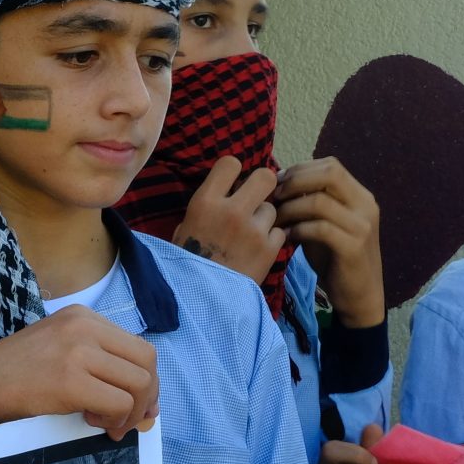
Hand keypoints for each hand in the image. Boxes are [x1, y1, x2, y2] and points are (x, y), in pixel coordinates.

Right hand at [0, 306, 158, 439]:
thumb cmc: (17, 373)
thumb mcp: (60, 349)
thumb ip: (98, 363)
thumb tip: (146, 402)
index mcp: (83, 316)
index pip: (138, 346)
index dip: (146, 381)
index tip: (135, 406)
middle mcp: (84, 327)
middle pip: (147, 361)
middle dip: (146, 397)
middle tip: (128, 420)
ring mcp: (77, 351)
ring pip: (138, 383)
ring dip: (131, 412)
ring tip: (107, 424)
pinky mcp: (70, 380)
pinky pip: (118, 403)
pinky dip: (114, 420)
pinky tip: (91, 421)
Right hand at [176, 155, 284, 286]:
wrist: (198, 300)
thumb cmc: (186, 264)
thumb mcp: (184, 228)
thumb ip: (208, 207)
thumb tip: (226, 193)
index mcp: (205, 202)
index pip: (231, 163)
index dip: (235, 171)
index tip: (234, 183)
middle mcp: (232, 210)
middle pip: (265, 176)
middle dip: (263, 186)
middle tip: (256, 199)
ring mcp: (253, 230)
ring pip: (272, 209)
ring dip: (265, 220)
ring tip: (251, 236)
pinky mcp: (269, 249)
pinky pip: (279, 232)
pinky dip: (272, 240)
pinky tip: (258, 251)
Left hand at [272, 156, 383, 327]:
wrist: (359, 295)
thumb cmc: (335, 259)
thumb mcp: (323, 224)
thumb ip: (309, 203)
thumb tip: (277, 183)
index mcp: (359, 195)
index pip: (330, 165)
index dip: (300, 169)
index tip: (277, 183)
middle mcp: (365, 204)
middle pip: (329, 173)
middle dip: (295, 182)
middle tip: (274, 197)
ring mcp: (362, 225)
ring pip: (320, 201)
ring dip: (290, 208)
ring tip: (275, 220)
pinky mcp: (354, 247)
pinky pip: (320, 228)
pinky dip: (297, 229)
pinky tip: (285, 237)